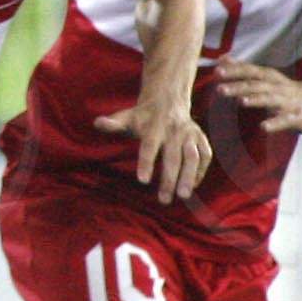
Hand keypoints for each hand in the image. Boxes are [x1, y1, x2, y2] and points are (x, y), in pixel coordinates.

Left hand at [93, 98, 213, 202]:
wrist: (167, 100)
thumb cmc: (142, 116)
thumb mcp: (126, 117)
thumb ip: (113, 124)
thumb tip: (97, 123)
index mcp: (154, 126)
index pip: (149, 146)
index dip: (146, 163)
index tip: (142, 181)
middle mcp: (174, 130)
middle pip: (173, 156)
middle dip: (169, 179)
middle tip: (164, 200)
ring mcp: (190, 133)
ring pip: (193, 157)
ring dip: (189, 176)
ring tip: (183, 196)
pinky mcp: (201, 137)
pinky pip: (205, 156)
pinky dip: (201, 171)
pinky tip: (192, 186)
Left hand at [212, 60, 301, 136]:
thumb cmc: (284, 90)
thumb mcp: (265, 77)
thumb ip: (243, 69)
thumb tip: (222, 59)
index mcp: (269, 77)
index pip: (250, 71)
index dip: (234, 71)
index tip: (217, 71)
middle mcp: (277, 87)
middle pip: (257, 85)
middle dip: (239, 86)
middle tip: (220, 89)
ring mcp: (287, 102)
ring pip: (270, 100)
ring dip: (256, 100)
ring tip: (241, 101)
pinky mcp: (297, 117)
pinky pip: (285, 120)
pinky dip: (275, 123)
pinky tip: (263, 127)